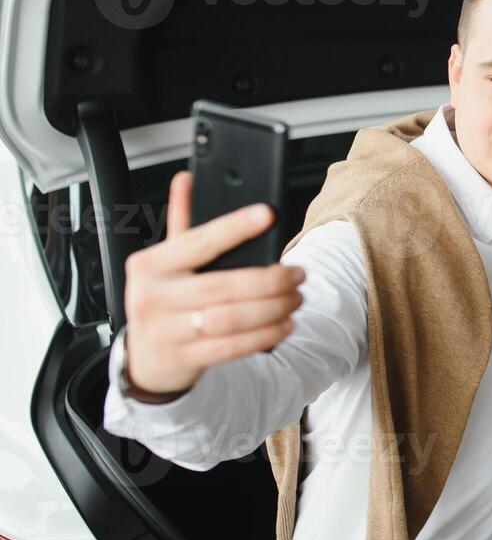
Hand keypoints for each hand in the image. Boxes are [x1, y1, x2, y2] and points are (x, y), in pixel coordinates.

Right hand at [121, 171, 304, 394]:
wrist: (146, 359)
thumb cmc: (164, 302)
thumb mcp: (166, 263)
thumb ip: (181, 223)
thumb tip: (187, 180)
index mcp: (149, 265)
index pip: (198, 241)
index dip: (234, 227)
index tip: (267, 215)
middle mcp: (152, 297)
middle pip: (223, 285)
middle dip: (270, 280)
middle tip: (298, 274)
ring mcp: (165, 331)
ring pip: (231, 317)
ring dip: (273, 307)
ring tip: (296, 298)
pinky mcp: (182, 358)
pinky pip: (233, 346)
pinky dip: (265, 334)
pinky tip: (284, 324)